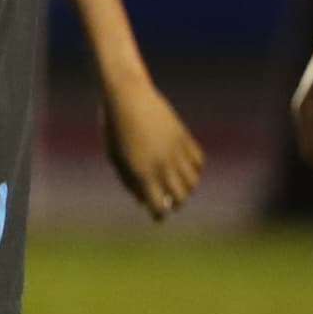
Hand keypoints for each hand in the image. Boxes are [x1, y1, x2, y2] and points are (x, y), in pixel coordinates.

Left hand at [101, 71, 204, 220]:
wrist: (128, 96)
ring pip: (193, 182)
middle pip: (180, 197)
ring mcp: (177, 151)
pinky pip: (198, 162)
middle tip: (170, 202)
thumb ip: (129, 182)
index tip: (159, 217)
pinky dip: (194, 169)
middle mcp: (163, 165)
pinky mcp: (185, 137)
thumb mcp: (116, 157)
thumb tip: (143, 202)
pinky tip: (186, 169)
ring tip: (178, 186)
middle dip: (175, 203)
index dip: (159, 215)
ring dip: (187, 188)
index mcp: (142, 173)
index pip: (158, 206)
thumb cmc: (115, 128)